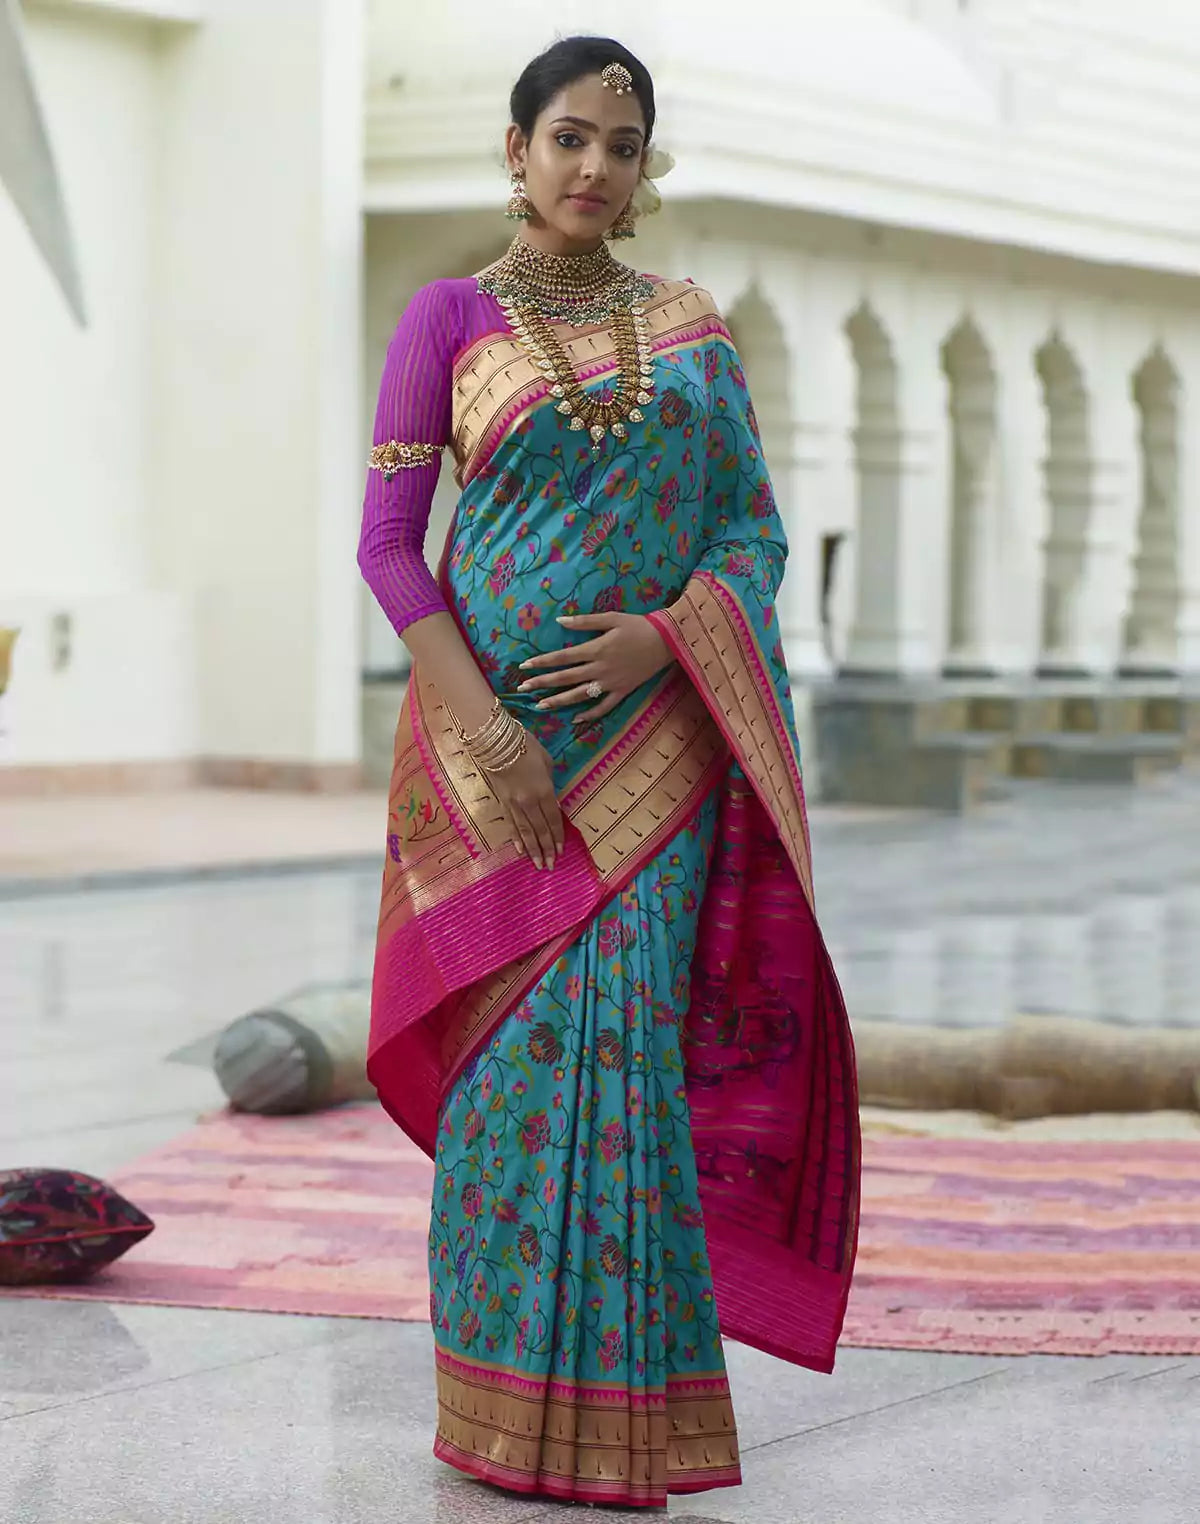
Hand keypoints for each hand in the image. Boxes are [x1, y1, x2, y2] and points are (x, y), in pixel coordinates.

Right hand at [487, 734, 563, 870]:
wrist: (496, 741)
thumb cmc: (526, 746)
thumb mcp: (547, 762)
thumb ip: (550, 784)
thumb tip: (552, 799)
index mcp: (545, 791)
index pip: (553, 819)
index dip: (557, 837)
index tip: (560, 852)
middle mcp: (530, 802)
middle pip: (540, 830)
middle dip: (546, 849)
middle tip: (550, 866)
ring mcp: (514, 804)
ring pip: (525, 832)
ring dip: (532, 849)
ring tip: (537, 864)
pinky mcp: (502, 802)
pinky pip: (511, 824)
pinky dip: (516, 838)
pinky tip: (520, 850)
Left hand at [516, 612, 674, 722]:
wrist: (667, 641)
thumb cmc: (638, 626)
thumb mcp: (611, 618)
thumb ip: (585, 621)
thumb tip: (560, 620)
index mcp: (596, 649)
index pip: (562, 658)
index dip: (542, 662)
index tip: (525, 666)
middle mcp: (600, 669)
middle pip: (566, 678)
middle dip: (542, 683)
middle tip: (522, 689)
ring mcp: (611, 683)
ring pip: (580, 696)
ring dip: (559, 701)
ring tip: (541, 706)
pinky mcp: (622, 692)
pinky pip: (603, 707)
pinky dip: (590, 714)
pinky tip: (575, 719)